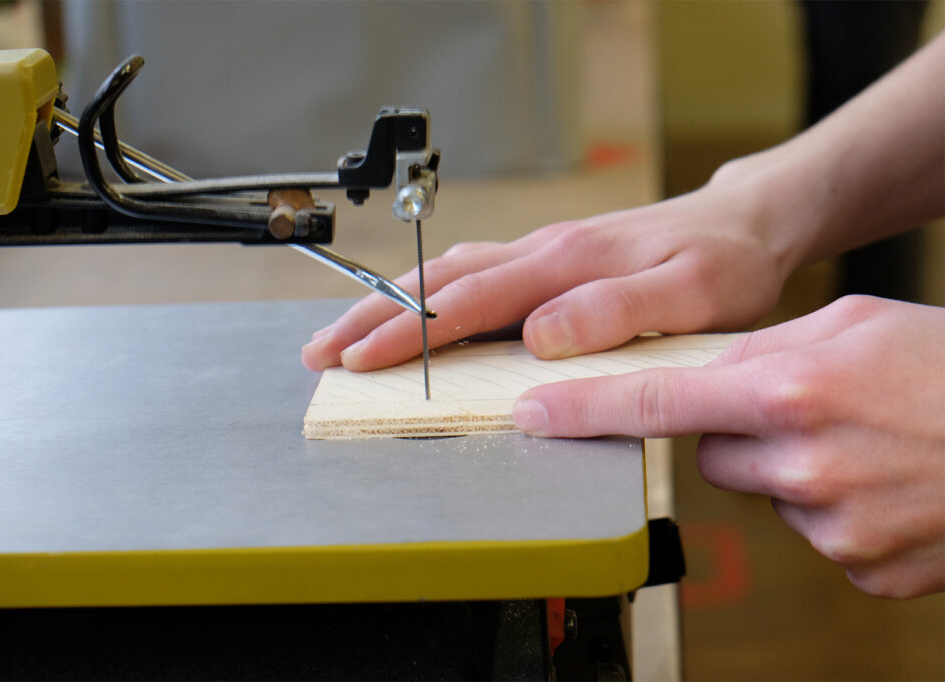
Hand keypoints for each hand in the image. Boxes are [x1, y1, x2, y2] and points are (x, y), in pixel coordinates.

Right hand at [302, 177, 788, 371]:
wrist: (744, 224)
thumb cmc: (722, 262)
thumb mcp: (690, 293)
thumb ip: (618, 312)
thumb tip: (543, 333)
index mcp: (566, 263)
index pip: (470, 301)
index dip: (409, 334)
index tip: (361, 360)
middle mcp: (543, 252)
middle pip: (438, 282)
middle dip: (371, 317)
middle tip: (321, 351)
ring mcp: (542, 253)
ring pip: (447, 274)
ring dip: (390, 305)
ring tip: (347, 334)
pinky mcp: (549, 259)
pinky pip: (473, 273)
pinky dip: (428, 294)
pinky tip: (414, 308)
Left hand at [513, 295, 944, 597]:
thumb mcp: (853, 323)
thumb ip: (765, 347)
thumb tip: (706, 373)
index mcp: (790, 391)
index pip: (656, 402)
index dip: (583, 410)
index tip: (530, 414)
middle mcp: (801, 464)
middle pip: (711, 455)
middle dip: (738, 432)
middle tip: (809, 409)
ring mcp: (833, 526)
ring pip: (763, 493)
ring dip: (792, 468)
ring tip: (862, 441)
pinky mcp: (862, 567)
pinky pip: (812, 532)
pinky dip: (834, 507)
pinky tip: (884, 480)